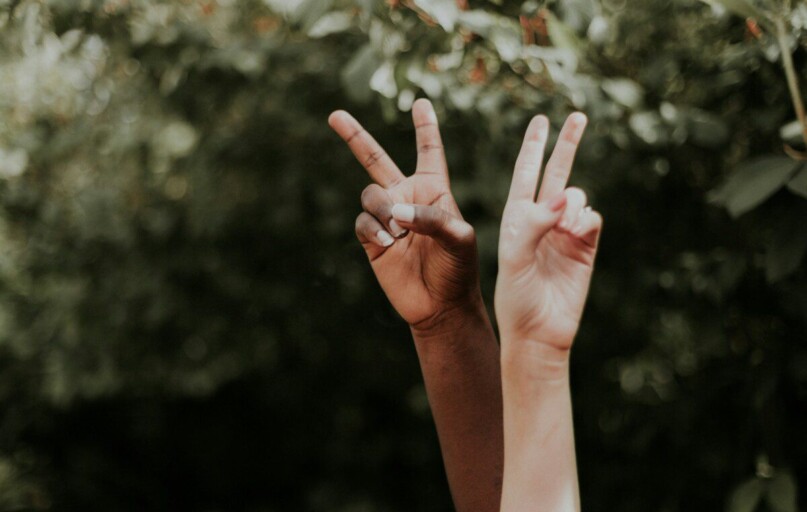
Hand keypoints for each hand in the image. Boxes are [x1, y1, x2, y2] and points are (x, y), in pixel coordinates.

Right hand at [329, 99, 480, 330]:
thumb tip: (394, 212)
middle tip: (335, 115)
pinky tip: (390, 244)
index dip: (425, 127)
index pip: (429, 151)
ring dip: (382, 209)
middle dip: (355, 136)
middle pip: (375, 159)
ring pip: (369, 195)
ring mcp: (386, 218)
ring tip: (398, 233)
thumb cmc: (459, 269)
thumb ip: (431, 218)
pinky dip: (374, 230)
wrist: (440, 305)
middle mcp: (406, 197)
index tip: (421, 102)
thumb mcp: (460, 239)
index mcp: (434, 189)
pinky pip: (362, 222)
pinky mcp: (372, 240)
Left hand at [494, 113, 602, 357]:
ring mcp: (565, 232)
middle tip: (578, 115)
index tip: (541, 120)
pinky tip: (577, 233)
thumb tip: (566, 196)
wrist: (539, 331)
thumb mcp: (515, 258)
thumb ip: (535, 223)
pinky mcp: (586, 246)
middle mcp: (542, 219)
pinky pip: (592, 218)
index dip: (533, 146)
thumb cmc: (516, 297)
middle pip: (557, 172)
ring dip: (573, 203)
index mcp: (517, 217)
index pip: (525, 173)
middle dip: (567, 145)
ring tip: (563, 228)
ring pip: (578, 196)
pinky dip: (586, 220)